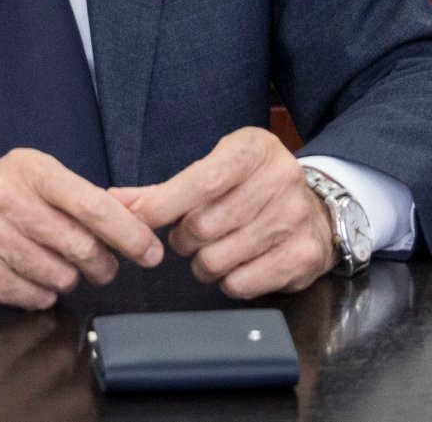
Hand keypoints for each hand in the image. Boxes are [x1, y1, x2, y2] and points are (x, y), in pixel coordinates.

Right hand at [0, 148, 164, 308]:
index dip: (129, 233)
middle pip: (82, 246)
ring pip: (61, 276)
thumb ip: (83, 197)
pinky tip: (25, 277)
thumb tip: (138, 212)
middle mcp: (6, 198)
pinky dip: (40, 294)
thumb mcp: (30, 181)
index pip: (93, 204)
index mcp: (29, 169)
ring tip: (51, 266)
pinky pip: (35, 297)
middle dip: (101, 264)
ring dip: (67, 280)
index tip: (150, 251)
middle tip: (100, 266)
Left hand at [110, 127, 335, 298]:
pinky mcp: (304, 256)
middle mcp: (281, 179)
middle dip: (184, 238)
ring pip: (219, 258)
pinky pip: (242, 283)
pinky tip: (236, 264)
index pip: (202, 181)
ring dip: (203, 263)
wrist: (316, 209)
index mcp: (254, 149)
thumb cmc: (252, 188)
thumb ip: (164, 190)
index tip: (140, 218)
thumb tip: (115, 202)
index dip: (164, 204)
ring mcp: (296, 218)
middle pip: (205, 225)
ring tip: (212, 251)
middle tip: (188, 236)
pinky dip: (228, 281)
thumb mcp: (215, 170)